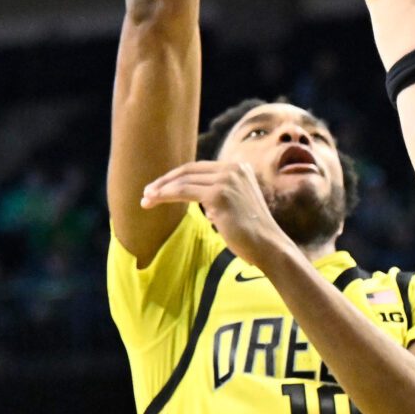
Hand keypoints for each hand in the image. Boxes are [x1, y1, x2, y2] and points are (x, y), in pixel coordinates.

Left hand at [141, 159, 298, 263]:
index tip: (160, 187)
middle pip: (189, 170)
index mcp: (240, 167)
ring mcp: (227, 179)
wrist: (268, 246)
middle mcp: (234, 168)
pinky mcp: (219, 194)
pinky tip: (154, 201)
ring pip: (184, 180)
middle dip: (165, 181)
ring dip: (161, 189)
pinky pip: (183, 191)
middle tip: (147, 192)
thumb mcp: (238, 203)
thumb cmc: (252, 233)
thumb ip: (221, 193)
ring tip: (146, 199)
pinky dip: (166, 195)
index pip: (200, 168)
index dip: (177, 177)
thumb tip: (193, 192)